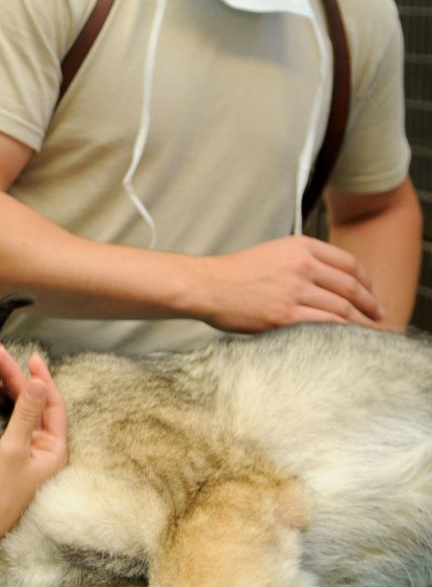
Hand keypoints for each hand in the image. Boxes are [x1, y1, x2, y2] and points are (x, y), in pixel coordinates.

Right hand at [0, 344, 67, 555]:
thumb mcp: (12, 449)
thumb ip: (25, 414)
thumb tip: (38, 383)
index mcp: (55, 450)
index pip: (53, 405)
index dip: (42, 379)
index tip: (29, 357)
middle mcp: (45, 450)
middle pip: (36, 405)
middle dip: (20, 378)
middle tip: (0, 354)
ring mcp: (28, 453)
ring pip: (24, 411)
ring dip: (13, 389)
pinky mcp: (11, 457)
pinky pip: (14, 422)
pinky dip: (6, 404)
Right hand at [193, 235, 385, 332]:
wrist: (206, 286)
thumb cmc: (234, 274)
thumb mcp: (272, 252)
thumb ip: (301, 260)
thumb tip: (328, 280)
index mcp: (300, 247)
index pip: (348, 263)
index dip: (367, 281)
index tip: (372, 294)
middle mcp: (302, 265)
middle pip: (351, 287)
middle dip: (371, 304)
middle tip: (380, 315)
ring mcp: (295, 291)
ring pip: (343, 308)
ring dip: (361, 322)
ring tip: (370, 332)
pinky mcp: (285, 316)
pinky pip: (326, 325)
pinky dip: (343, 333)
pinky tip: (349, 340)